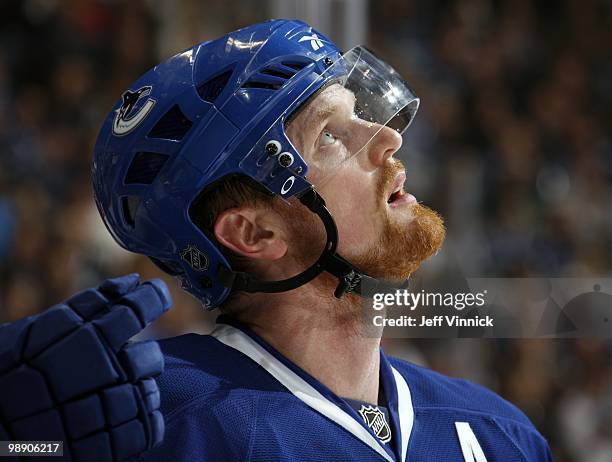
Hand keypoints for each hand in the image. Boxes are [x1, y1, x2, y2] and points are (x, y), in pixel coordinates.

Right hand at [0, 274, 171, 460]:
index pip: (139, 307)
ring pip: (151, 392)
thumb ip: (92, 304)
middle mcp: (109, 371)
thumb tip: (133, 282)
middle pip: (151, 357)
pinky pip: (149, 428)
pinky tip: (117, 420)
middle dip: (139, 358)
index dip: (153, 297)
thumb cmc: (5, 372)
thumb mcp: (40, 330)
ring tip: (106, 398)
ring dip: (135, 391)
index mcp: (89, 337)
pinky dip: (140, 422)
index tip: (157, 295)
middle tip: (116, 367)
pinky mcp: (114, 445)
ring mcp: (114, 410)